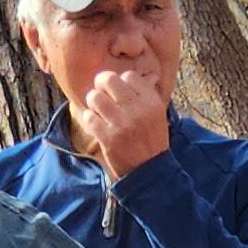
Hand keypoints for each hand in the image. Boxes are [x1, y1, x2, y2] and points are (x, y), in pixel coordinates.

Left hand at [78, 57, 175, 174]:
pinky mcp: (109, 138)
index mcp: (152, 102)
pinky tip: (96, 125)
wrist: (150, 171)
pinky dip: (89, 120)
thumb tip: (143, 76)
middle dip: (101, 85)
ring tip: (99, 111)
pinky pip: (89, 117)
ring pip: (95, 97)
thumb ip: (148, 95)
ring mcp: (122, 124)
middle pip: (109, 80)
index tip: (119, 93)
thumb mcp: (158, 115)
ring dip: (93, 103)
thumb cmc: (152, 140)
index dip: (120, 82)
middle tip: (102, 95)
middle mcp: (138, 110)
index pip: (128, 76)